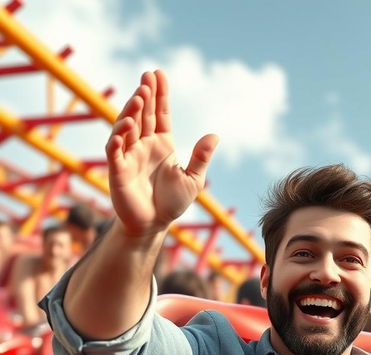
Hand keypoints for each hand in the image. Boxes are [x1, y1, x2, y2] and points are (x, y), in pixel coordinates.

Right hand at [105, 70, 217, 236]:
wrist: (154, 225)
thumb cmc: (172, 203)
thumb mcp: (193, 180)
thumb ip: (201, 158)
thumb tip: (215, 135)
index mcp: (161, 145)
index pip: (160, 115)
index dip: (160, 95)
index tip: (159, 74)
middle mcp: (143, 146)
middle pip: (142, 115)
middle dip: (144, 96)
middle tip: (147, 77)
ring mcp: (129, 156)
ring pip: (127, 128)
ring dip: (131, 112)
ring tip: (139, 96)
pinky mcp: (118, 171)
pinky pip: (115, 152)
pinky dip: (118, 140)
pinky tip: (125, 128)